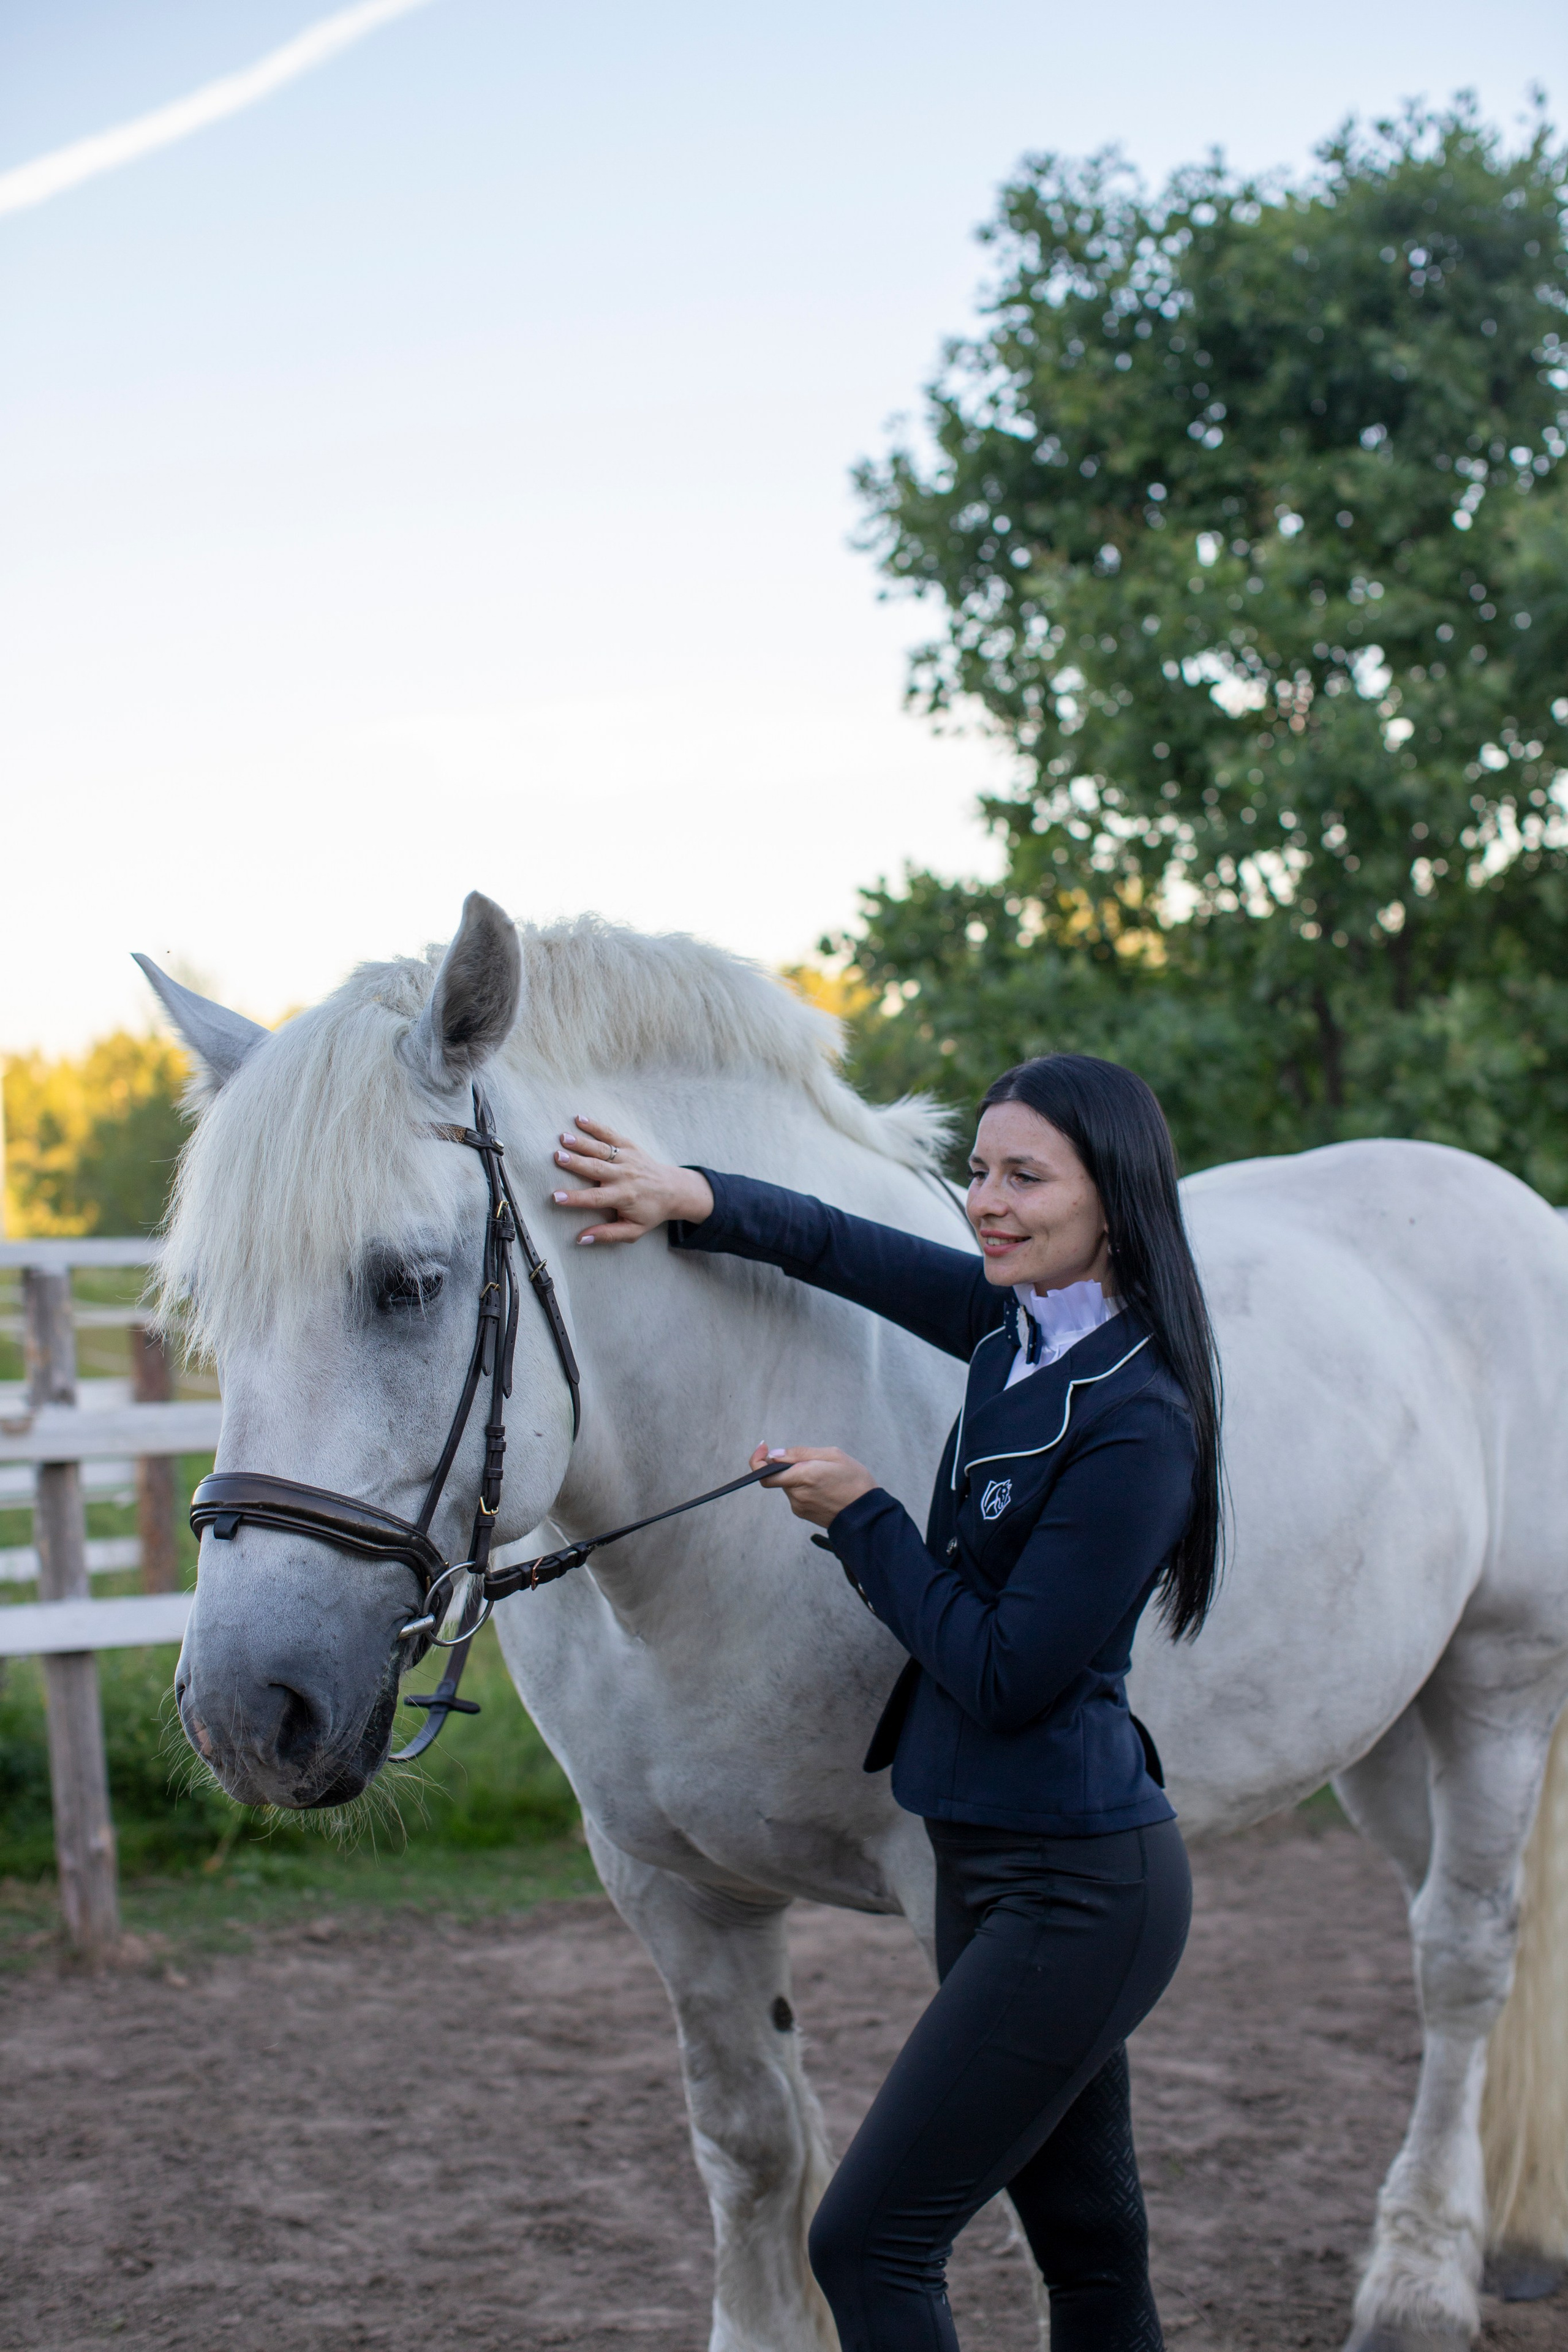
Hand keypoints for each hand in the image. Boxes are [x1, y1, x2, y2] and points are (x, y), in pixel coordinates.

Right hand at [550, 1115, 714, 1244]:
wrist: (674, 1189)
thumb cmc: (650, 1212)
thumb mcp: (633, 1230)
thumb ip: (607, 1235)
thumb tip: (580, 1239)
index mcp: (623, 1196)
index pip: (595, 1198)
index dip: (575, 1198)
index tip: (556, 1197)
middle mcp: (624, 1176)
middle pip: (596, 1168)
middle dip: (576, 1163)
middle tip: (557, 1157)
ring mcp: (627, 1158)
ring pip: (601, 1150)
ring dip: (581, 1143)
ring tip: (563, 1138)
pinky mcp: (630, 1146)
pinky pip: (611, 1135)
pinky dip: (596, 1126)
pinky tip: (579, 1119)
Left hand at [751, 1444, 877, 1529]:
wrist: (867, 1514)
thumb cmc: (855, 1481)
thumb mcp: (833, 1455)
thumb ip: (800, 1453)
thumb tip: (774, 1454)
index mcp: (803, 1476)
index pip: (765, 1473)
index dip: (757, 1460)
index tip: (763, 1448)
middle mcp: (797, 1494)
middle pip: (780, 1475)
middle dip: (790, 1465)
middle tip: (815, 1462)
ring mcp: (799, 1506)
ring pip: (789, 1484)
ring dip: (799, 1476)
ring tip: (825, 1476)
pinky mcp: (803, 1513)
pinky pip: (797, 1495)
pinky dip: (804, 1487)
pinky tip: (824, 1487)